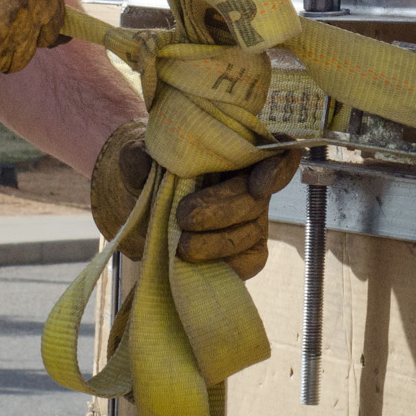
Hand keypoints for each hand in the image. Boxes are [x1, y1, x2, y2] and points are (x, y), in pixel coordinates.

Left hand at [91, 123, 302, 277]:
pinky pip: (248, 261)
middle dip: (221, 210)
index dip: (277, 168)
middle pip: (255, 198)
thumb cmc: (152, 174)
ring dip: (216, 242)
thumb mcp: (139, 160)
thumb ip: (138, 158)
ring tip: (182, 246)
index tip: (257, 185)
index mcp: (236, 150)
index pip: (277, 152)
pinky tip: (197, 265)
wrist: (148, 209)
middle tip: (183, 217)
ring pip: (249, 231)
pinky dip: (224, 263)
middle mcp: (252, 182)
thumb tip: (143, 161)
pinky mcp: (249, 250)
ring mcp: (254, 218)